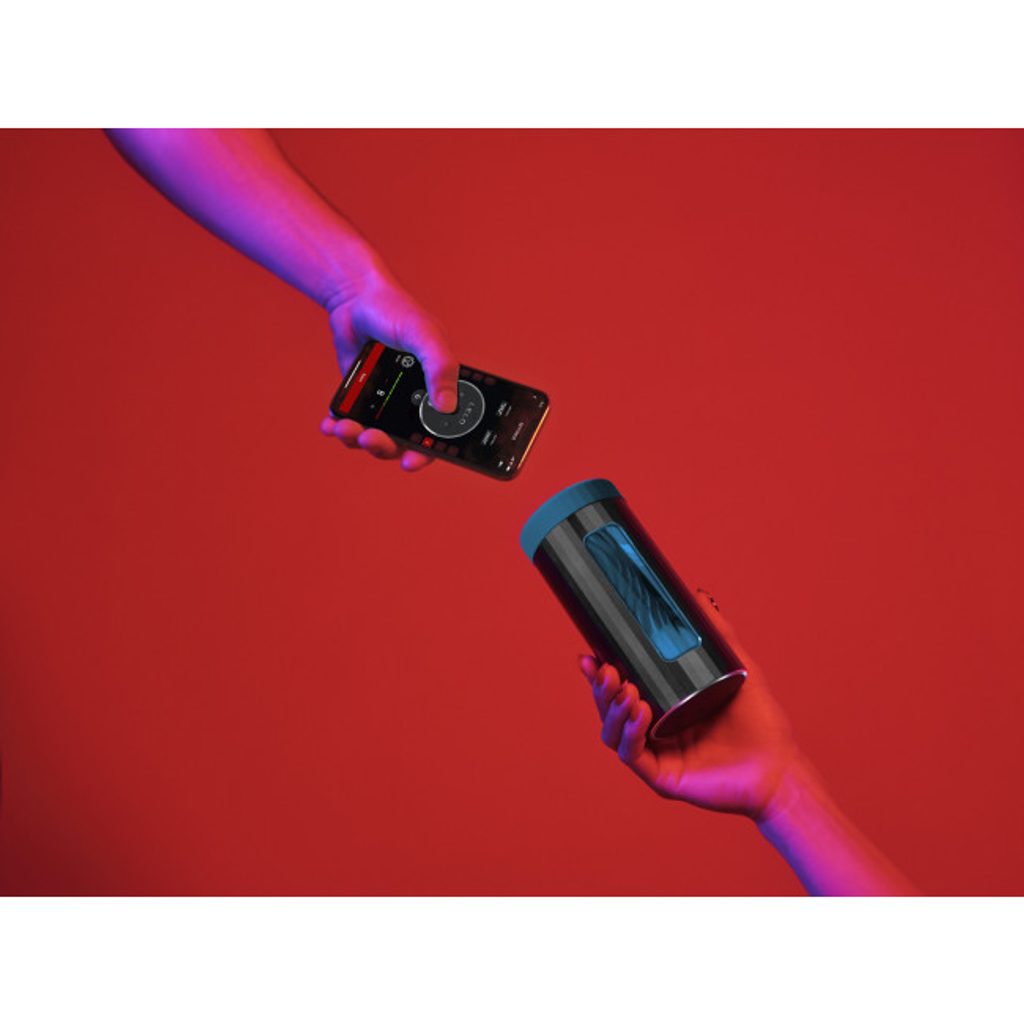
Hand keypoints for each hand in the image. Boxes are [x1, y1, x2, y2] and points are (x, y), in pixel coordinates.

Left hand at [319, 266, 458, 472]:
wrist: (355, 298)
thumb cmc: (397, 311)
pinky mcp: (358, 398)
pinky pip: (350, 422)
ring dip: (357, 440)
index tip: (410, 462)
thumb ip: (441, 368)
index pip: (437, 434)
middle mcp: (411, 403)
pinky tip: (330, 424)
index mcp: (436, 391)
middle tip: (369, 439)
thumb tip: (447, 407)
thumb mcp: (425, 335)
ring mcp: (383, 402)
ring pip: (373, 437)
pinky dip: (338, 428)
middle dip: (383, 447)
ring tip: (343, 429)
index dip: (427, 453)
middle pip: (401, 442)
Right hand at [579, 591, 800, 819]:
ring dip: (612, 709)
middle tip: (605, 669)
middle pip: (610, 709)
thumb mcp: (735, 666)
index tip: (589, 653)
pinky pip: (632, 755)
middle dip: (601, 688)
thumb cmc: (759, 722)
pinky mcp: (661, 778)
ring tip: (626, 688)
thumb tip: (700, 596)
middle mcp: (652, 732)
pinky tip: (638, 711)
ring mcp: (655, 756)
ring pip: (613, 733)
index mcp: (661, 708)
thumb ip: (717, 633)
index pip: (620, 688)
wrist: (780, 765)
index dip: (600, 673)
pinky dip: (629, 733)